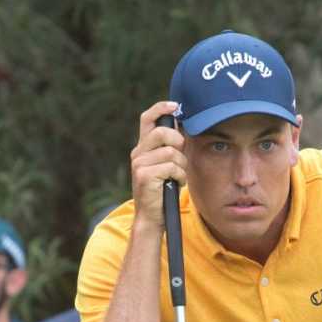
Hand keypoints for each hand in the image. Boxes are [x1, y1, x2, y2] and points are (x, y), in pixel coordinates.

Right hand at [130, 101, 186, 227]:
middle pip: (162, 132)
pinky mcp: (145, 175)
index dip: (161, 108)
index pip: (147, 119)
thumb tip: (182, 129)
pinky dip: (179, 175)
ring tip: (178, 176)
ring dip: (181, 164)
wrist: (152, 216)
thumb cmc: (163, 190)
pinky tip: (176, 183)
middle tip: (181, 156)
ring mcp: (139, 164)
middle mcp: (138, 153)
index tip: (175, 106)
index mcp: (143, 148)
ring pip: (170, 152)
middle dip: (178, 142)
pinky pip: (171, 166)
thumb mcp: (166, 165)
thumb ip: (170, 147)